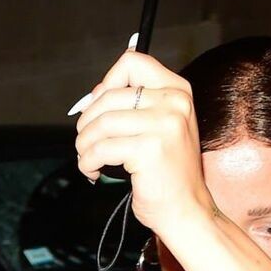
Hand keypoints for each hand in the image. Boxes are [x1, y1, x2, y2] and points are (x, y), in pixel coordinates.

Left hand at [72, 48, 212, 238]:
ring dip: (84, 145)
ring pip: (101, 123)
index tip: (98, 109)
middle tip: (85, 143)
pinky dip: (87, 162)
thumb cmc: (166, 173)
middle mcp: (174, 102)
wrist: (186, 209)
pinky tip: (93, 172)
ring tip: (88, 159)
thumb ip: (134, 106)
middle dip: (87, 122)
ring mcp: (164, 124)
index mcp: (177, 90)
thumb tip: (92, 95)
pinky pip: (101, 148)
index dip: (106, 83)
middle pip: (109, 95)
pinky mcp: (149, 149)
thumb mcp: (160, 128)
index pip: (132, 62)